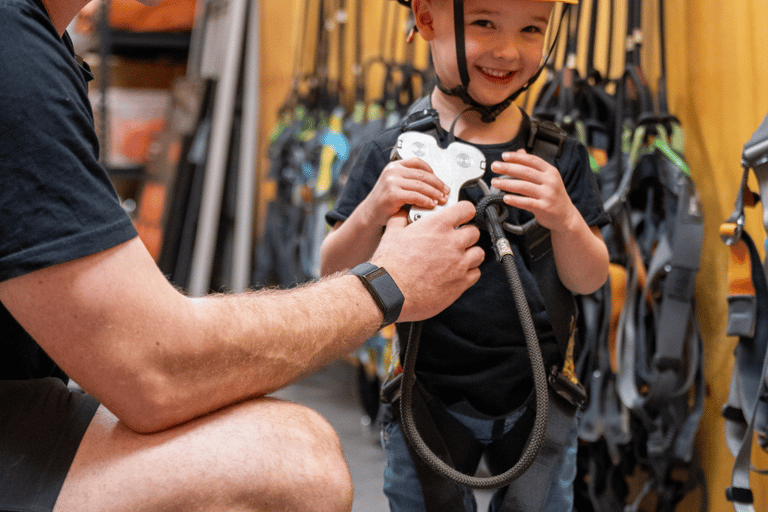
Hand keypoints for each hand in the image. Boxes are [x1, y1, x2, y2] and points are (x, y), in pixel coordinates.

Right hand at [361, 157, 449, 226]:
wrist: (370, 213)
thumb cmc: (386, 201)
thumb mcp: (395, 183)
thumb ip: (409, 179)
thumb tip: (434, 182)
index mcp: (394, 166)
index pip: (417, 162)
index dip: (432, 171)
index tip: (440, 181)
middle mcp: (392, 171)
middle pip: (422, 175)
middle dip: (438, 184)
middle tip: (446, 192)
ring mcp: (391, 182)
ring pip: (421, 185)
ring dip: (434, 193)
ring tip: (441, 199)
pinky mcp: (392, 194)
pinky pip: (415, 196)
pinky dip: (426, 201)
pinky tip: (431, 205)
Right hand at [370, 201, 482, 321]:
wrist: (389, 291)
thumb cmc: (389, 264)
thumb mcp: (392, 233)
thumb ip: (401, 220)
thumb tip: (403, 214)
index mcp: (437, 226)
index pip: (466, 209)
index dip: (465, 212)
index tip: (462, 216)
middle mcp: (452, 243)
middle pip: (474, 232)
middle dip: (466, 235)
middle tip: (455, 240)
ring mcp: (458, 264)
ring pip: (478, 253)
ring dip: (470, 254)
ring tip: (459, 258)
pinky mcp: (460, 284)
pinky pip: (475, 274)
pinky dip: (469, 273)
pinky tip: (457, 273)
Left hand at [490, 149, 579, 232]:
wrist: (566, 216)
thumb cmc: (553, 196)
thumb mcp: (547, 178)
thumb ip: (533, 166)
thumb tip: (519, 152)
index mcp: (551, 171)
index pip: (532, 160)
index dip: (517, 157)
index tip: (503, 156)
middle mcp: (550, 181)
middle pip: (525, 172)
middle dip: (507, 168)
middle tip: (494, 167)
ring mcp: (548, 194)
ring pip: (523, 186)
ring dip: (506, 184)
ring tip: (495, 182)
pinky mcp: (544, 207)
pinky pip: (526, 202)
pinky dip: (514, 200)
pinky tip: (505, 198)